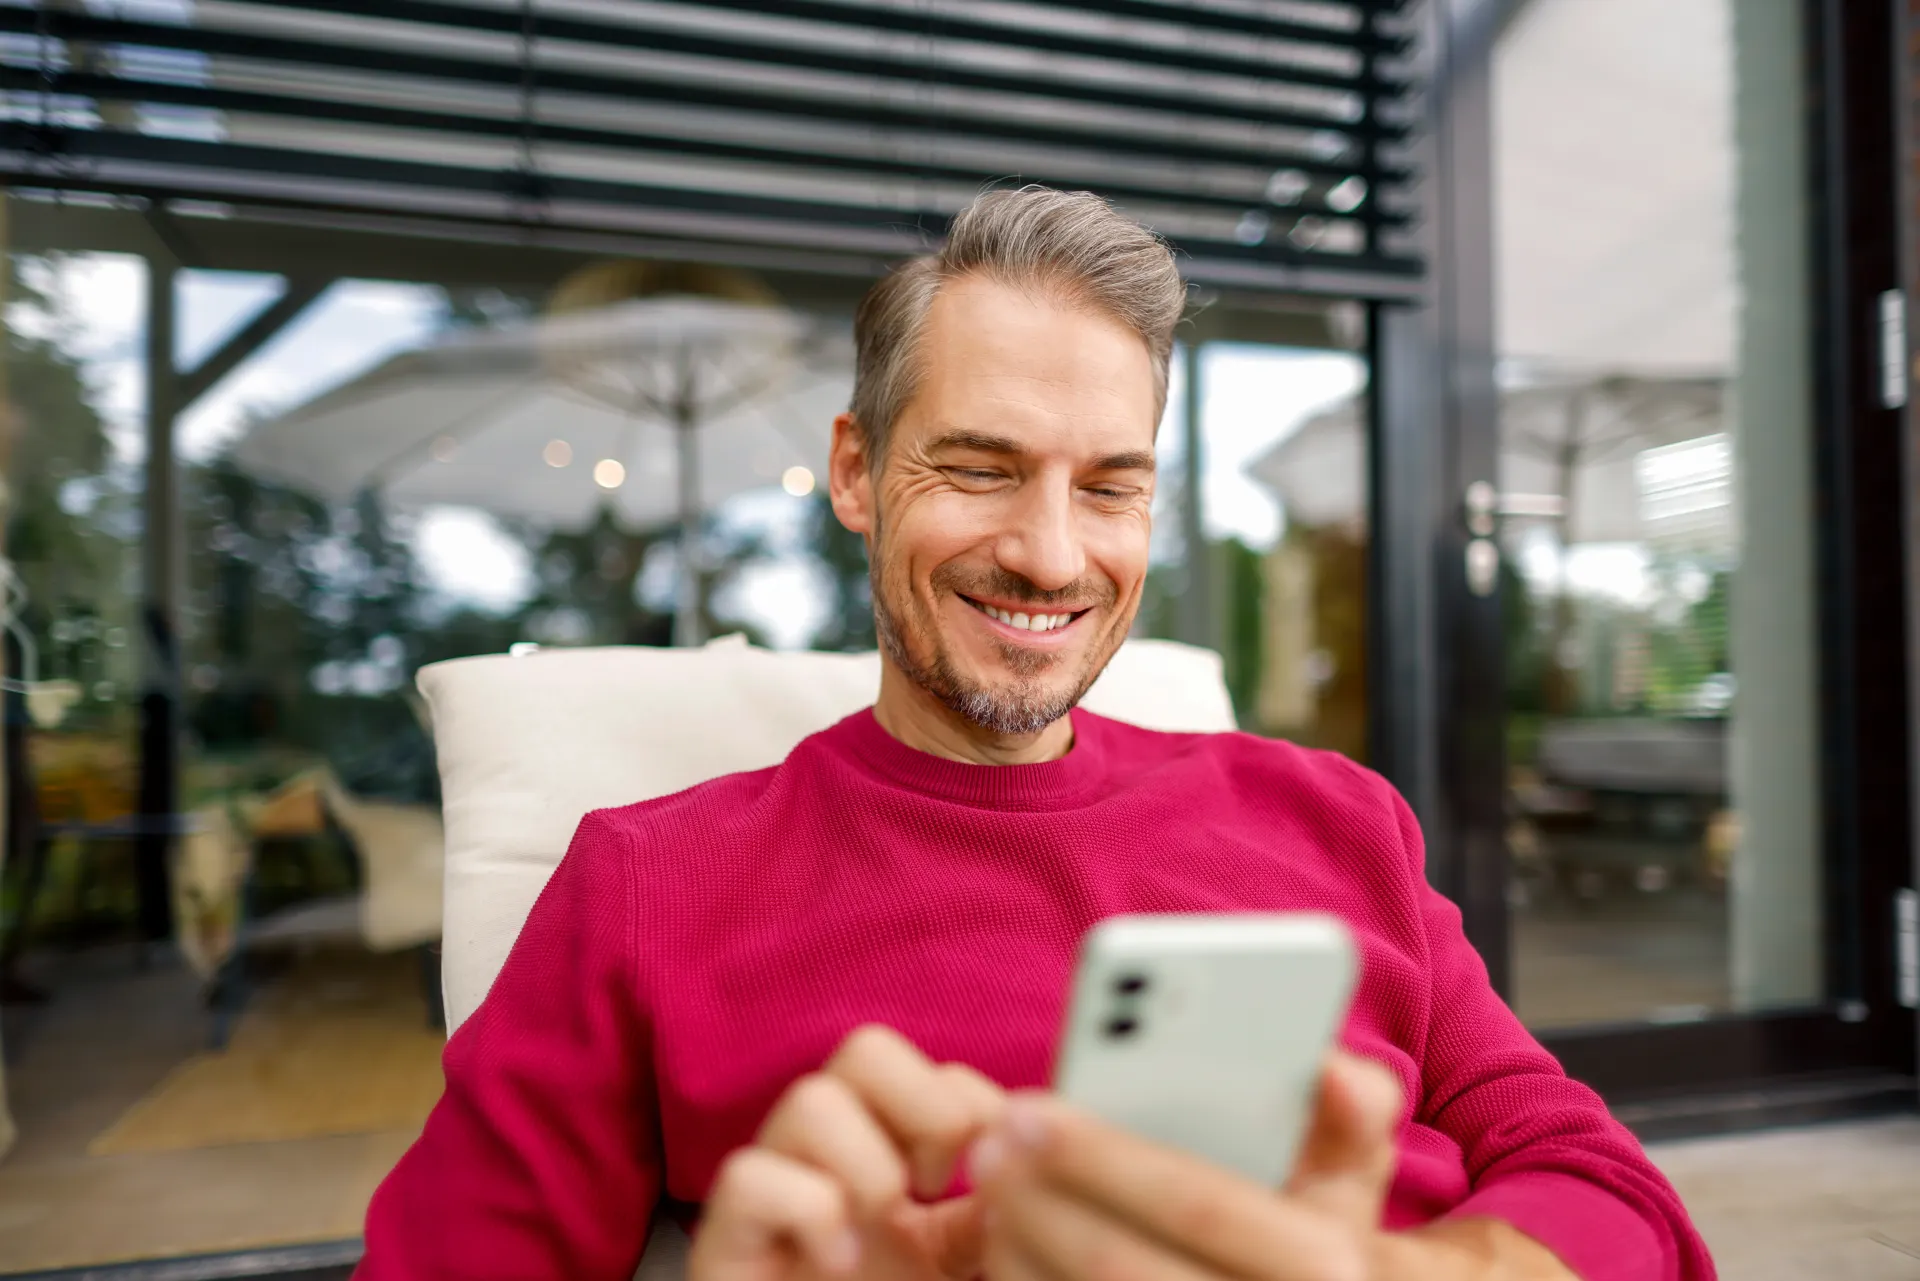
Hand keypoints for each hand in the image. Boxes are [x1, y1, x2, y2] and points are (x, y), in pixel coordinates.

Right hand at [688, 1025, 1004, 1280]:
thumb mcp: (947, 1259)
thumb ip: (983, 1211)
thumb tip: (1024, 1158)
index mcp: (875, 1140)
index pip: (923, 1059)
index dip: (969, 1100)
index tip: (986, 1170)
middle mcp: (819, 1148)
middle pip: (865, 1048)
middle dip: (923, 1109)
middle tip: (931, 1187)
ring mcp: (768, 1187)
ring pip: (809, 1100)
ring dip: (869, 1166)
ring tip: (880, 1228)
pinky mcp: (722, 1240)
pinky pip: (750, 1177)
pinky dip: (811, 1211)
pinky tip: (839, 1260)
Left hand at [967, 1050, 1575, 1280]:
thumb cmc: (1333, 1254)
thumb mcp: (1356, 1189)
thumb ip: (1347, 1117)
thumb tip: (1326, 1061)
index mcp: (1324, 1265)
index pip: (1200, 1203)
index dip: (1106, 1157)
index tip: (1030, 1107)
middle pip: (1125, 1269)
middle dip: (1043, 1202)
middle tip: (989, 1145)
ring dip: (1021, 1250)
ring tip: (988, 1190)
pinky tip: (1004, 1249)